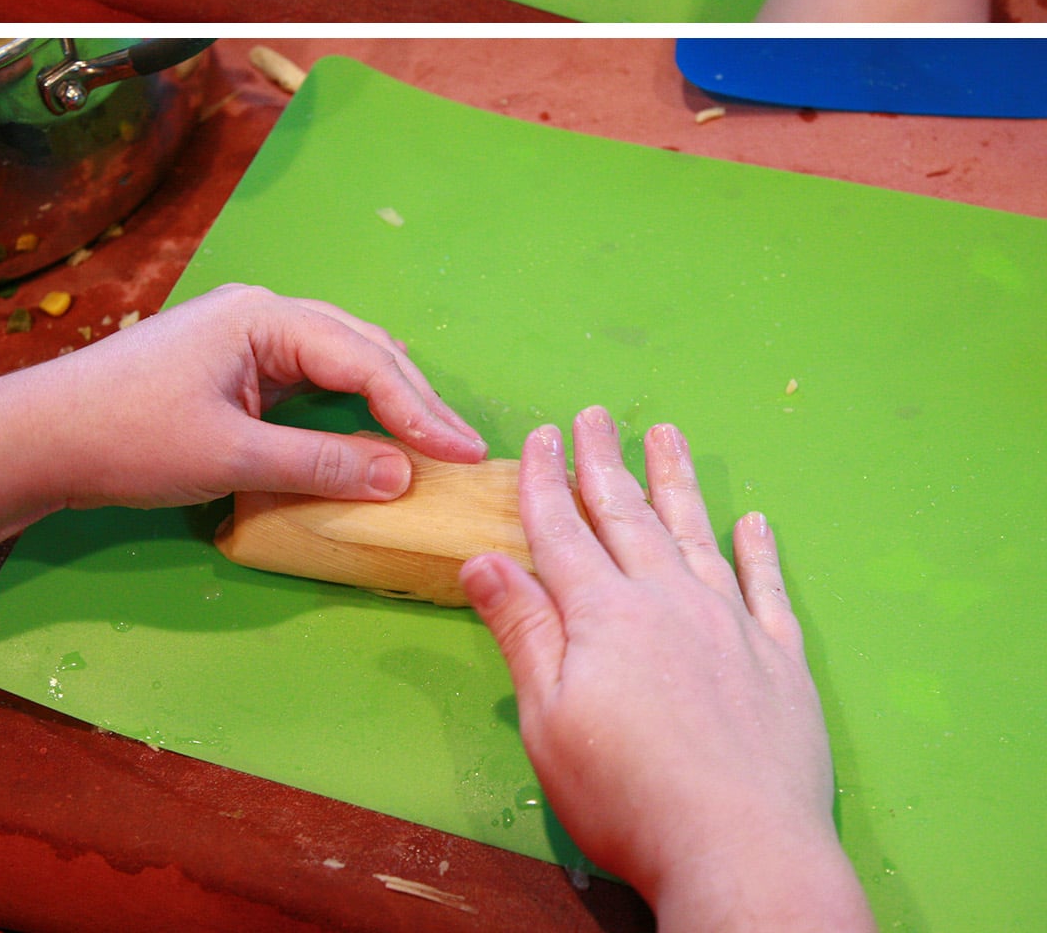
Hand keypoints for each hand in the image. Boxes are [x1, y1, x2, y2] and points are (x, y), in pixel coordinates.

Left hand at [0, 285, 484, 678]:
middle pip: (361, 349)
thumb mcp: (229, 457)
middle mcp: (263, 314)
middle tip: (464, 451)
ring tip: (432, 444)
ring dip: (386, 401)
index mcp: (265, 318)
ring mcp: (247, 337)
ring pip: (340, 361)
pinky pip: (312, 378)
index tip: (466, 453)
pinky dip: (350, 407)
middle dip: (414, 400)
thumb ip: (320, 464)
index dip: (420, 410)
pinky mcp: (234, 365)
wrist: (38, 437)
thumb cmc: (126, 439)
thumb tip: (403, 477)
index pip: (365, 360)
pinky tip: (372, 436)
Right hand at [461, 411, 874, 931]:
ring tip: (668, 436)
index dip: (546, 479)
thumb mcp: (548, 720)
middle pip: (628, 514)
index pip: (564, 529)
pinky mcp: (780, 660)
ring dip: (677, 481)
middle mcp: (669, 600)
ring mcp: (731, 625)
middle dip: (604, 461)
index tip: (541, 436)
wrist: (741, 849)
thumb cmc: (630, 796)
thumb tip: (483, 560)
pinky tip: (753, 523)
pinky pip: (767, 587)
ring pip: (697, 533)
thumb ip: (523, 631)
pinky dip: (758, 551)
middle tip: (595, 416)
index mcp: (605, 613)